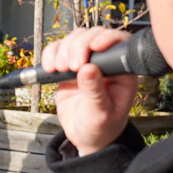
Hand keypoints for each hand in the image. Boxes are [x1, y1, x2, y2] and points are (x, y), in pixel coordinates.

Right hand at [39, 26, 139, 156]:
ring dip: (63, 49)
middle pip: (92, 35)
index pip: (118, 42)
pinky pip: (58, 50)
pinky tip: (50, 68)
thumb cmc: (100, 128)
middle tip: (71, 67)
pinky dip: (50, 54)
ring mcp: (87, 62)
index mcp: (122, 72)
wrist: (85, 136)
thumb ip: (95, 93)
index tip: (94, 48)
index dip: (106, 38)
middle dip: (78, 46)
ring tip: (59, 70)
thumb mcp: (100, 115)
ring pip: (75, 38)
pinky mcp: (69, 66)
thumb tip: (88, 69)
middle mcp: (106, 62)